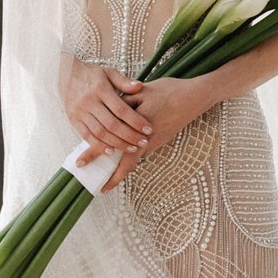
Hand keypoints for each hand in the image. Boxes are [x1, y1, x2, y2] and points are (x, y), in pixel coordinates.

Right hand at [62, 57, 153, 161]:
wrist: (64, 74)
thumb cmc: (91, 74)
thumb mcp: (108, 72)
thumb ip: (123, 81)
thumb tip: (139, 86)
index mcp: (100, 89)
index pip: (121, 109)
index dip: (136, 121)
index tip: (148, 129)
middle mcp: (89, 102)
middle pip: (112, 124)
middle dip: (129, 136)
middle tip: (143, 142)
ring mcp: (80, 112)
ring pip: (100, 133)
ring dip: (117, 143)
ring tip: (131, 148)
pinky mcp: (74, 120)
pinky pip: (87, 136)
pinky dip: (99, 146)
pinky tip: (112, 151)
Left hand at [80, 75, 215, 192]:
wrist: (195, 98)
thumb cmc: (169, 92)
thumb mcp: (142, 93)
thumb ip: (124, 103)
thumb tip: (109, 111)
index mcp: (138, 130)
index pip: (113, 148)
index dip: (95, 156)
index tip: (81, 166)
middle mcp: (147, 142)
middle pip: (125, 164)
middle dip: (111, 176)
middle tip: (99, 185)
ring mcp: (155, 143)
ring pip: (134, 158)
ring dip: (121, 164)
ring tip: (108, 171)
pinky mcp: (161, 140)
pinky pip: (142, 150)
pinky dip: (131, 153)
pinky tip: (125, 150)